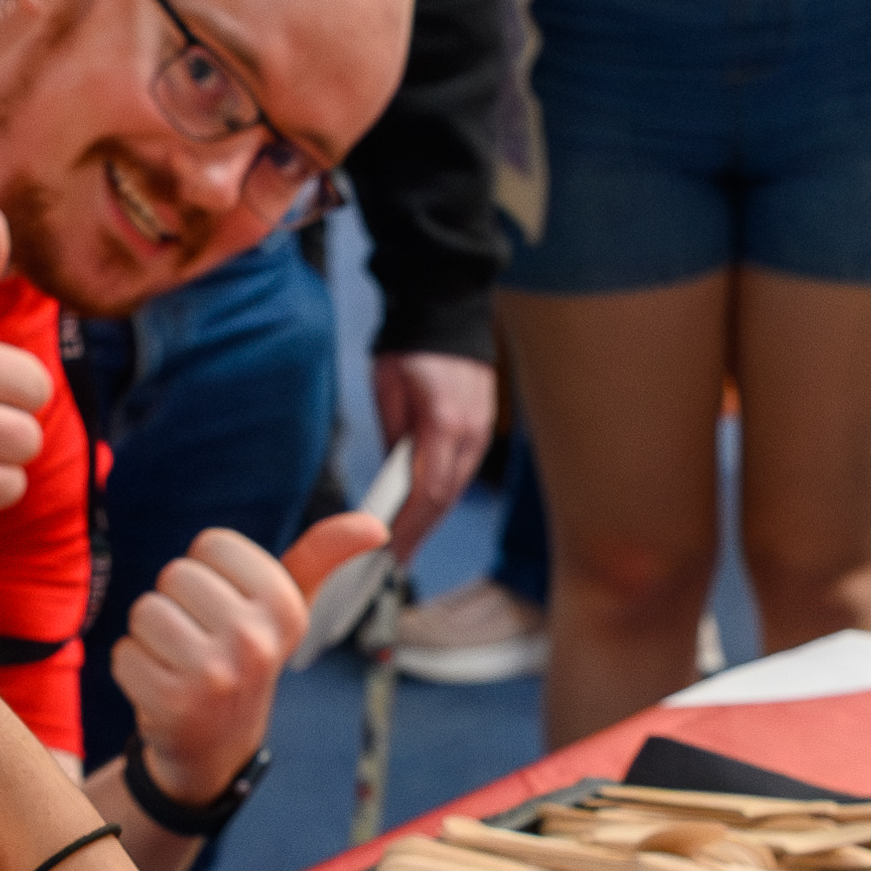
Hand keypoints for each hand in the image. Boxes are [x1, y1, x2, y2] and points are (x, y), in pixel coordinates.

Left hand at [114, 514, 392, 811]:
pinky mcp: (171, 703)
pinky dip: (133, 669)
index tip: (225, 608)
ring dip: (152, 637)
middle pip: (175, 575)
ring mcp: (214, 674)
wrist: (216, 746)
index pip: (211, 544)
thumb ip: (322, 557)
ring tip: (179, 663)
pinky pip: (123, 653)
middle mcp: (256, 640)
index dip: (208, 573)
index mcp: (286, 608)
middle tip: (200, 641)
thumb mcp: (288, 609)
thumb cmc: (245, 658)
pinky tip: (162, 689)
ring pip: (145, 611)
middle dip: (178, 604)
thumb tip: (374, 526)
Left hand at [367, 347, 494, 559]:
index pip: (428, 492)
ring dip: (432, 518)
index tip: (390, 554)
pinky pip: (462, 471)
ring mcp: (483, 430)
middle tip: (395, 562)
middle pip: (445, 498)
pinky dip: (442, 495)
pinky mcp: (484, 427)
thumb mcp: (387, 389)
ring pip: (456, 488)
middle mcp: (471, 432)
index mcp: (444, 422)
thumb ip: (392, 438)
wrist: (447, 308)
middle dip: (419, 533)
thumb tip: (390, 482)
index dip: (409, 528)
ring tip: (406, 544)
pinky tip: (424, 511)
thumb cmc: (410, 346)